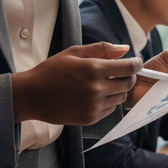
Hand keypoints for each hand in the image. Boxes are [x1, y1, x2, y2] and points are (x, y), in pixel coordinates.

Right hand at [11, 43, 141, 126]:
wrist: (31, 96)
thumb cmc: (52, 70)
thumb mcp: (74, 52)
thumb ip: (102, 49)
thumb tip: (126, 49)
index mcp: (93, 69)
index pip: (128, 67)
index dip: (136, 64)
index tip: (136, 62)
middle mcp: (96, 89)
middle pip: (128, 83)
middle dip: (128, 76)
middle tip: (121, 72)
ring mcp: (93, 106)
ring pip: (121, 97)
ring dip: (119, 89)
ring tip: (106, 83)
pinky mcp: (90, 118)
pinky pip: (110, 109)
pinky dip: (108, 101)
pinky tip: (95, 95)